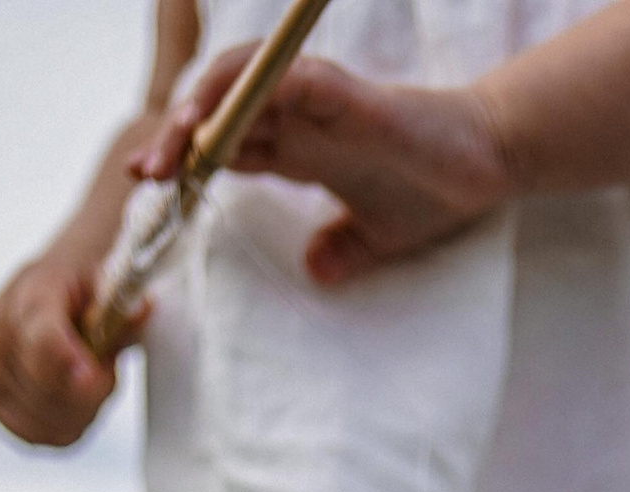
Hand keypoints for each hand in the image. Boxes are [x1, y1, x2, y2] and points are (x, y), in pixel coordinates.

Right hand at [0, 246, 134, 448]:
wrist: (44, 290)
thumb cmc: (79, 290)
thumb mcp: (106, 282)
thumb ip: (120, 305)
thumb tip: (142, 309)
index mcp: (30, 296)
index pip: (43, 339)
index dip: (67, 362)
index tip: (90, 374)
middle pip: (53, 394)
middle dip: (93, 387)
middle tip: (102, 361)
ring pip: (54, 423)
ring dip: (84, 409)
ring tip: (83, 374)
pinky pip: (48, 436)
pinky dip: (70, 423)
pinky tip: (70, 395)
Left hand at [137, 52, 508, 287]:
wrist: (484, 164)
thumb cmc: (433, 189)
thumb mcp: (375, 235)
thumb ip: (343, 251)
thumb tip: (317, 273)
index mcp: (298, 145)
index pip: (226, 145)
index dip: (185, 162)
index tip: (152, 192)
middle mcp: (297, 115)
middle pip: (218, 113)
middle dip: (176, 138)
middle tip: (145, 174)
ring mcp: (316, 98)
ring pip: (240, 86)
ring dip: (202, 110)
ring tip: (174, 143)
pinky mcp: (342, 90)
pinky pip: (285, 79)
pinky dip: (251, 92)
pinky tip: (226, 117)